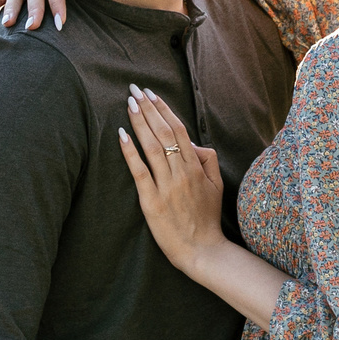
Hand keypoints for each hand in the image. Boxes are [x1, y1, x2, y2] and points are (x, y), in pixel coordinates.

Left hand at [117, 86, 223, 275]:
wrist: (203, 250)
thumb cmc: (207, 218)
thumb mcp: (217, 185)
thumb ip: (208, 160)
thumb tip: (195, 143)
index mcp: (197, 167)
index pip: (178, 130)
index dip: (163, 109)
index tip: (151, 93)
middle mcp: (182, 173)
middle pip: (163, 133)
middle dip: (148, 108)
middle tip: (134, 89)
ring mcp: (167, 187)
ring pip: (152, 147)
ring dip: (139, 122)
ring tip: (128, 103)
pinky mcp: (152, 202)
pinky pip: (140, 172)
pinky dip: (130, 152)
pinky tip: (121, 135)